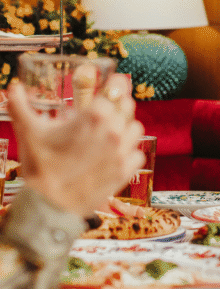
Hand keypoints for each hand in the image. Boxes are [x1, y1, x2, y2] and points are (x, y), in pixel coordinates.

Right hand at [6, 75, 144, 215]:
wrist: (49, 205)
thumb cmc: (40, 166)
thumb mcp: (28, 131)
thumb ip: (20, 105)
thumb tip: (12, 87)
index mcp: (95, 116)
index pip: (118, 89)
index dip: (117, 84)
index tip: (116, 83)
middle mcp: (114, 131)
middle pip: (128, 107)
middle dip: (118, 106)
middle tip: (105, 112)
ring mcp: (123, 152)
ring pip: (136, 129)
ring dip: (125, 129)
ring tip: (108, 134)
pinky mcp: (126, 170)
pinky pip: (137, 153)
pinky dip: (128, 153)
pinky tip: (113, 155)